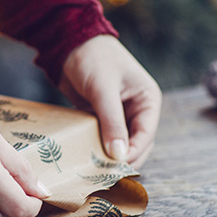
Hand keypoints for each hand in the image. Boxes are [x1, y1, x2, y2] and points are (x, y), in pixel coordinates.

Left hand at [58, 35, 161, 167]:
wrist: (69, 41)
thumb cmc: (93, 58)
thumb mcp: (103, 90)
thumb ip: (112, 122)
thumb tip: (120, 155)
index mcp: (147, 100)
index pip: (146, 135)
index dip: (133, 153)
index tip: (116, 167)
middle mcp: (137, 109)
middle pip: (135, 144)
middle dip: (121, 159)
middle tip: (104, 175)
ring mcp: (119, 115)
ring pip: (118, 144)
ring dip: (107, 156)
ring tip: (93, 170)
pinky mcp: (100, 117)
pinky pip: (101, 138)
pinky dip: (95, 148)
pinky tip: (84, 158)